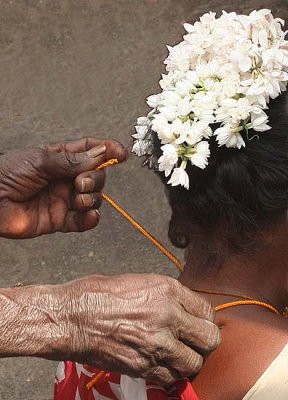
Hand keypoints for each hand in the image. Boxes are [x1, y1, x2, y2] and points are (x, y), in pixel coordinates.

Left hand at [0, 137, 126, 237]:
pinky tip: (89, 216)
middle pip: (96, 176)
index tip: (121, 153)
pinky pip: (82, 222)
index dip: (107, 150)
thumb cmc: (8, 173)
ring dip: (92, 199)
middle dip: (95, 179)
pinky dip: (90, 220)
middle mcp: (65, 178)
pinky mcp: (59, 220)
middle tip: (81, 182)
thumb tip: (100, 154)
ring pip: (92, 199)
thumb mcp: (41, 160)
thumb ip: (73, 161)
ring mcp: (63, 199)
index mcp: (60, 158)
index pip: (89, 151)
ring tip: (78, 198)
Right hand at [61, 274, 219, 384]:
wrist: (72, 317)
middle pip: (209, 339)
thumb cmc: (98, 294)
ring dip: (188, 360)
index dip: (204, 319)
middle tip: (193, 342)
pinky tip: (159, 364)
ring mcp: (157, 344)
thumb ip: (166, 296)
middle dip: (204, 342)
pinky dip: (169, 374)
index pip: (207, 311)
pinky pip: (171, 378)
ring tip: (176, 355)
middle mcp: (168, 316)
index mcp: (167, 290)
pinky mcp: (144, 366)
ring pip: (194, 363)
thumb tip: (181, 308)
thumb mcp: (138, 281)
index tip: (196, 324)